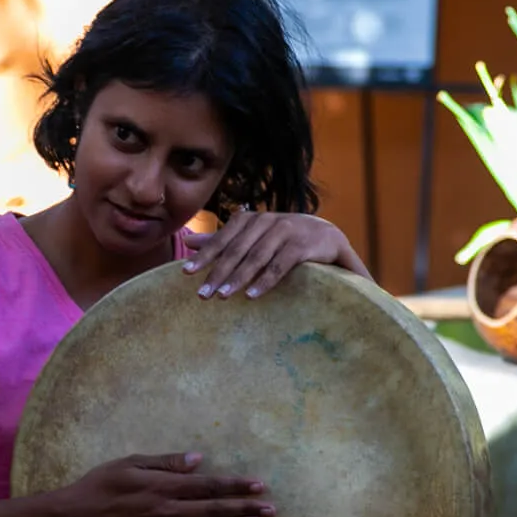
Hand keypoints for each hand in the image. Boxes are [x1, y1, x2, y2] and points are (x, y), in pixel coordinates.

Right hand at [53, 452, 274, 516]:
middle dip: (245, 508)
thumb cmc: (101, 483)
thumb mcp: (131, 463)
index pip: (208, 486)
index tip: (259, 485)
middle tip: (271, 508)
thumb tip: (198, 459)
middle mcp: (167, 512)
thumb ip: (166, 462)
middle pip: (215, 510)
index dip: (236, 486)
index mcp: (162, 487)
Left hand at [182, 212, 371, 299]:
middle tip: (202, 295)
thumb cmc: (287, 239)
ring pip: (256, 258)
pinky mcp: (304, 245)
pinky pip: (280, 265)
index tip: (186, 273)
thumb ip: (225, 240)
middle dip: (218, 273)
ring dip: (238, 279)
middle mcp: (268, 221)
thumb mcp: (255, 237)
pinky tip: (251, 296)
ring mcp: (287, 231)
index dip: (205, 255)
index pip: (224, 237)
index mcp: (253, 219)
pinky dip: (265, 281)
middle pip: (237, 250)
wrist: (330, 237)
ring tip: (222, 297)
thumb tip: (189, 241)